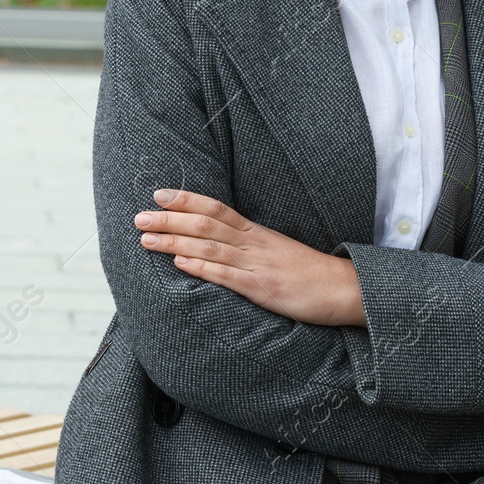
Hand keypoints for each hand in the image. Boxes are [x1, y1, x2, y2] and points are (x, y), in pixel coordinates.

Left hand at [137, 189, 365, 326]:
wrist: (344, 289)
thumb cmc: (307, 271)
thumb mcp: (275, 249)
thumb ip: (246, 243)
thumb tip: (214, 240)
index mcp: (255, 232)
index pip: (215, 208)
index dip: (186, 199)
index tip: (159, 194)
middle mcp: (253, 243)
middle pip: (204, 225)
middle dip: (169, 220)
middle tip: (138, 217)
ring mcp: (257, 265)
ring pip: (209, 248)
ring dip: (174, 243)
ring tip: (146, 240)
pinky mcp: (262, 289)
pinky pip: (227, 276)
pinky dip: (201, 268)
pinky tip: (179, 264)